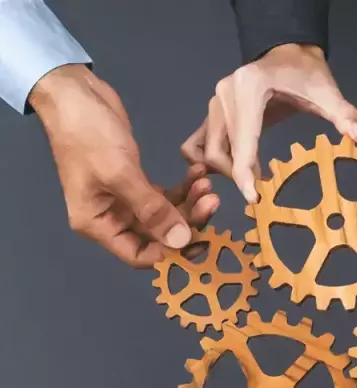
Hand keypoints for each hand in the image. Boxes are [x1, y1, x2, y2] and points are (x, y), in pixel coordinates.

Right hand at [30, 64, 205, 267]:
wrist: (74, 93)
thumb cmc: (87, 135)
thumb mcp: (120, 174)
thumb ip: (152, 210)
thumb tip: (181, 241)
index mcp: (98, 225)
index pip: (139, 255)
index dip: (170, 252)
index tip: (200, 239)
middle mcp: (112, 218)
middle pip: (158, 235)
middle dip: (188, 221)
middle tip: (212, 200)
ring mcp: (125, 201)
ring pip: (166, 214)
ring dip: (190, 201)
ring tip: (207, 184)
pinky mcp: (137, 182)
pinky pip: (166, 195)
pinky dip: (183, 186)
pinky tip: (199, 172)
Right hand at [181, 43, 356, 202]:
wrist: (287, 52)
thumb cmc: (306, 72)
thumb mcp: (327, 91)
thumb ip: (343, 114)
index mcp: (249, 89)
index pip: (242, 143)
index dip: (244, 176)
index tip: (254, 199)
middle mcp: (225, 94)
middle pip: (217, 151)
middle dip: (235, 176)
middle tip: (258, 189)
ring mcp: (215, 102)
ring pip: (206, 150)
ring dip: (224, 171)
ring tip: (250, 179)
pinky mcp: (213, 109)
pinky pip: (198, 141)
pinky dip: (209, 160)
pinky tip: (231, 171)